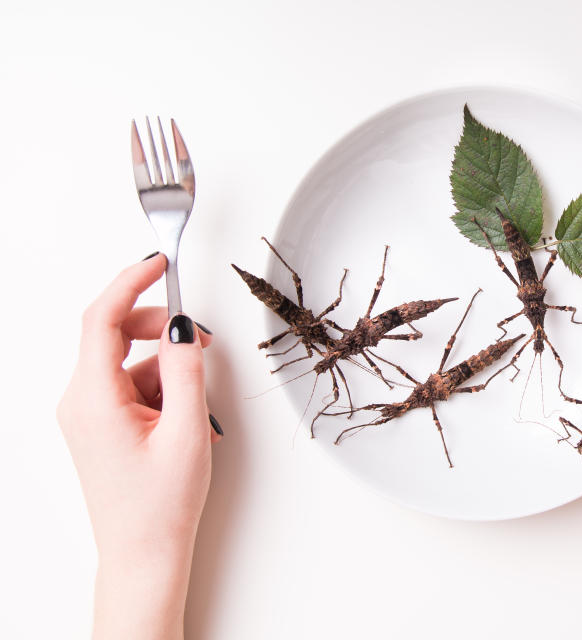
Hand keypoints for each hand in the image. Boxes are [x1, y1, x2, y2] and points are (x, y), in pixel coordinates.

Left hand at [57, 254, 218, 639]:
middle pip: (114, 334)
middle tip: (201, 342)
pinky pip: (131, 385)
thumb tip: (182, 327)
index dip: (130, 282)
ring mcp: (87, 414)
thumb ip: (187, 370)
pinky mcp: (100, 424)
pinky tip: (184, 419)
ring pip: (128, 361)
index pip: (102, 318)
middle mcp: (80, 401)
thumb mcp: (186, 430)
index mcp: (93, 398)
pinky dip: (161, 389)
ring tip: (196, 408)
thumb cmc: (159, 505)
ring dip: (167, 368)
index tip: (157, 263)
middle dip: (159, 329)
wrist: (142, 554)